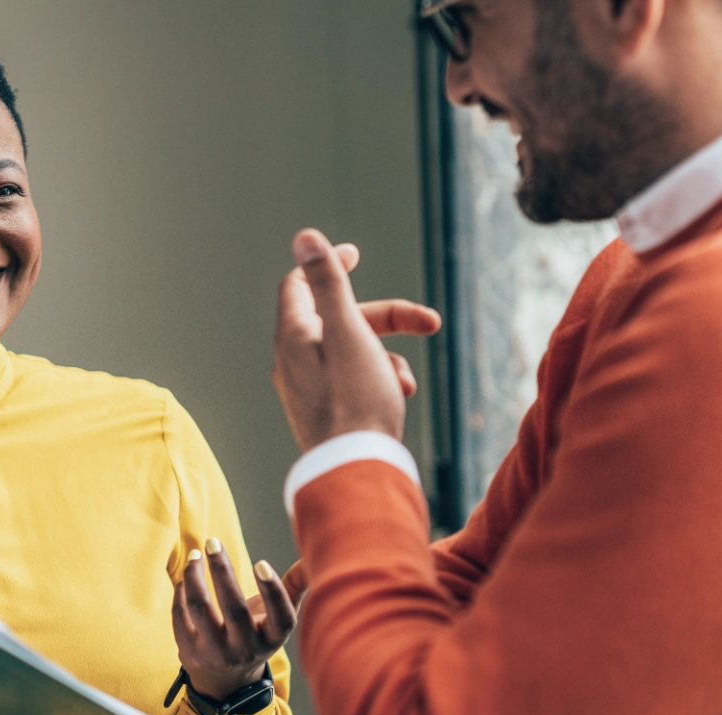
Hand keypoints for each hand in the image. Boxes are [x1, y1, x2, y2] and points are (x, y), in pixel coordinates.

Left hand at [172, 538, 297, 700]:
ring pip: (200, 609)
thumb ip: (294, 586)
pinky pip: (180, 615)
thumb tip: (312, 558)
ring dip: (194, 577)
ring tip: (195, 555)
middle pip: (234, 609)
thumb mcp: (278, 618)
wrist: (225, 679)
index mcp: (273, 638)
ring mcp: (215, 653)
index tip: (261, 563)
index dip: (273, 591)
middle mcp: (245, 649)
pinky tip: (187, 575)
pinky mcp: (189, 652)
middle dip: (222, 571)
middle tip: (213, 541)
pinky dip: (181, 591)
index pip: (280, 617)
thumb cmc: (256, 634)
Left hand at [274, 229, 439, 450]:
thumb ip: (328, 283)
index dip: (327, 264)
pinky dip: (380, 380)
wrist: (356, 471)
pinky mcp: (325, 411)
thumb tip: (305, 236)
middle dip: (385, 318)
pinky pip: (353, 381)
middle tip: (428, 322)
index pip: (299, 284)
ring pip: (353, 352)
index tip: (356, 254)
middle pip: (338, 319)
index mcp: (293, 337)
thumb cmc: (355, 402)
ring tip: (405, 382)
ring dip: (387, 356)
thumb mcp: (348, 332)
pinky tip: (399, 397)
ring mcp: (308, 388)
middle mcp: (294, 361)